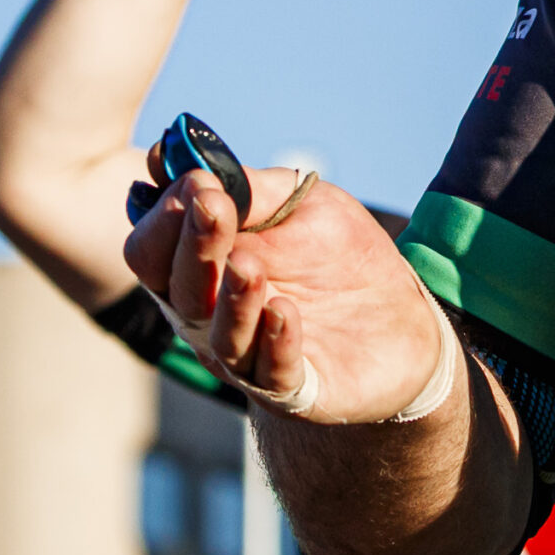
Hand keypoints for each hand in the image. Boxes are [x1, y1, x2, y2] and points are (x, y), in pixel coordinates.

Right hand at [124, 166, 443, 422]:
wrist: (402, 315)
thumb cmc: (338, 256)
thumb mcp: (301, 203)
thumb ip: (252, 188)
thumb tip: (195, 165)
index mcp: (201, 269)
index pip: (151, 250)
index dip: (166, 217)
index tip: (198, 182)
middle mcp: (211, 319)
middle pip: (177, 290)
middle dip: (192, 246)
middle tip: (214, 207)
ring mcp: (250, 357)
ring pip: (220, 338)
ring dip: (232, 300)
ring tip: (249, 267)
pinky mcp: (294, 388)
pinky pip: (274, 374)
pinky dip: (276, 343)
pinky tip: (285, 312)